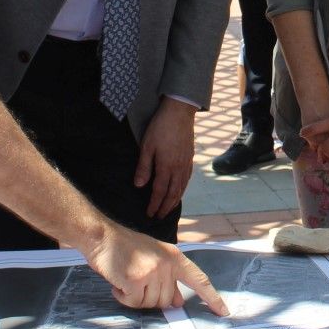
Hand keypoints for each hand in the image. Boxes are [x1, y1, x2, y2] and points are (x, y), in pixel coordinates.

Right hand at [83, 222, 227, 314]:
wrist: (102, 236)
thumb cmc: (126, 248)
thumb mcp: (154, 259)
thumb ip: (168, 279)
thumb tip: (178, 301)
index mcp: (175, 258)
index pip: (199, 279)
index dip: (212, 297)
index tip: (224, 312)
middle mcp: (167, 265)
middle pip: (166, 300)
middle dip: (149, 297)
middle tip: (135, 279)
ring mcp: (152, 272)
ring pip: (150, 304)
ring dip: (135, 297)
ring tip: (126, 277)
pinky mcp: (136, 279)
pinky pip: (133, 303)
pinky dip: (123, 297)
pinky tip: (117, 282)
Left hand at [134, 98, 194, 218]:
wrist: (179, 111)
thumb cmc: (160, 127)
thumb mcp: (147, 146)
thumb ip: (144, 167)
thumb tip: (139, 186)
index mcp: (167, 167)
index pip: (159, 191)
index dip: (154, 204)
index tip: (149, 214)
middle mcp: (178, 168)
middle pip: (172, 194)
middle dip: (165, 207)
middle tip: (158, 217)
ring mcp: (186, 163)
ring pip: (182, 188)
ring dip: (175, 200)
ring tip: (169, 208)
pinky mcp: (190, 157)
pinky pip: (187, 179)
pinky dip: (183, 189)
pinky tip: (180, 190)